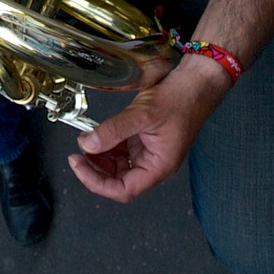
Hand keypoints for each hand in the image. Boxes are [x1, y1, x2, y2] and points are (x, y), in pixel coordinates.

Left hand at [67, 59, 230, 202]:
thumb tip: (88, 144)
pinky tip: (97, 134)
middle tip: (77, 154)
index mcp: (159, 166)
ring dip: (100, 157)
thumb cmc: (181, 98)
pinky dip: (108, 145)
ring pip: (119, 166)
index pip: (124, 190)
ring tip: (86, 140)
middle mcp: (154, 164)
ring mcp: (150, 153)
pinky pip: (122, 150)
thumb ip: (113, 131)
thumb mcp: (142, 114)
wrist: (197, 82)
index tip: (79, 166)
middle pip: (119, 180)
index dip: (97, 183)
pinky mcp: (145, 140)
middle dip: (96, 169)